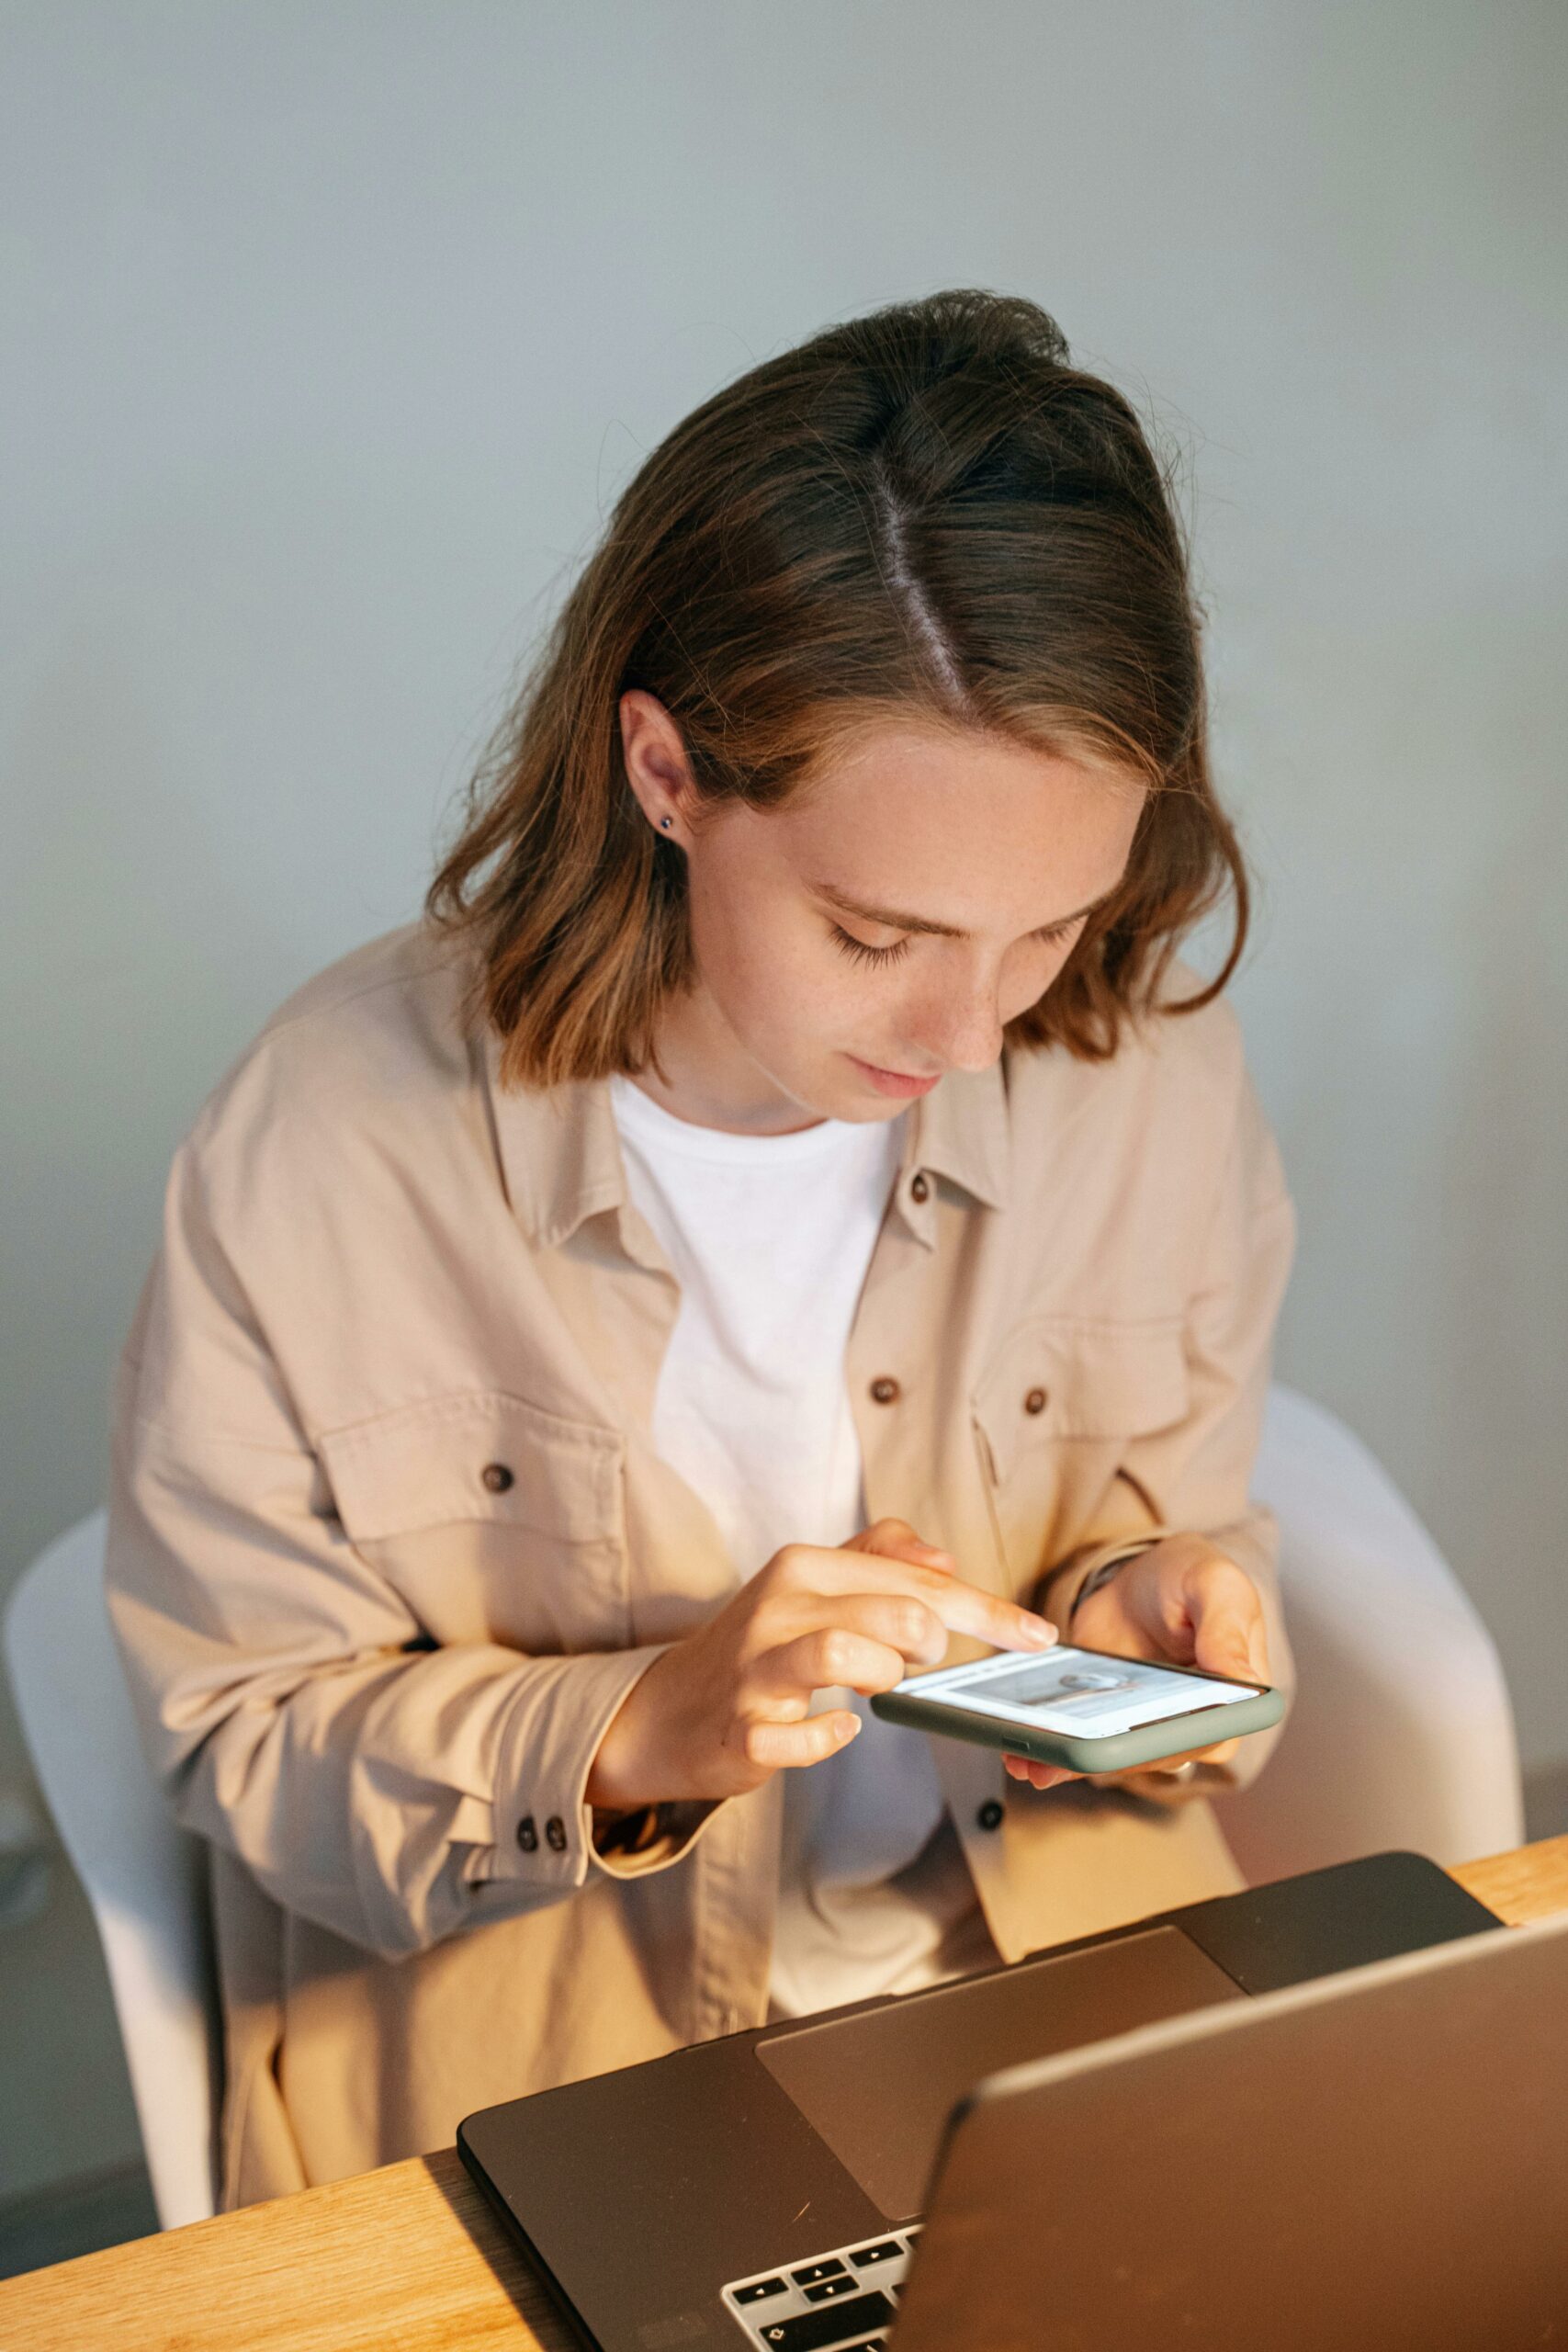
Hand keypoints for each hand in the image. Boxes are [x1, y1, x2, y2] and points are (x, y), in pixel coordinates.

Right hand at [587, 1517, 1056, 1808]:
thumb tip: (944, 1557)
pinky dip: (826, 1738)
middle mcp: (780, 1605)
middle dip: (932, 1641)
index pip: (917, 1579)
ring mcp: (755, 1667)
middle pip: (891, 1610)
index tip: (1037, 1636)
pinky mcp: (740, 1727)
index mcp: (806, 1566)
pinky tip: (837, 1728)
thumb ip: (879, 1557)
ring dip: (882, 1676)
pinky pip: (794, 1736)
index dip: (988, 1610)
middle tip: (924, 1660)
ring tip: (881, 1685)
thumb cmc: (756, 1646)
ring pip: (840, 1655)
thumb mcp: (810, 1584)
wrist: (664, 1711)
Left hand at [1002, 1533, 1269, 1794]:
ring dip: (1071, 1761)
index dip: (1169, 1743)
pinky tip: (1022, 1748)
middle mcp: (1192, 1725)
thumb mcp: (1215, 1587)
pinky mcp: (1108, 1719)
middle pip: (1152, 1754)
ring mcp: (1146, 1725)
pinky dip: (1054, 1747)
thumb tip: (1243, 1681)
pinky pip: (1083, 1741)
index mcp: (1234, 1699)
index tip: (1128, 1743)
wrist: (1145, 1576)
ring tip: (1031, 1759)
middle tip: (1064, 1755)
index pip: (1207, 1736)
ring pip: (1113, 1756)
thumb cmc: (1192, 1577)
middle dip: (1108, 1758)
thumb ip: (1226, 1629)